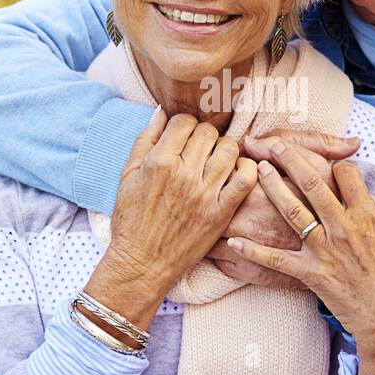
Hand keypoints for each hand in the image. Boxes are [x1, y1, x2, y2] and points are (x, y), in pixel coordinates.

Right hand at [95, 109, 257, 305]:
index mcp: (159, 162)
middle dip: (204, 136)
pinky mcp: (221, 212)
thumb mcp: (127, 176)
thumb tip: (161, 111)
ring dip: (225, 149)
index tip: (183, 138)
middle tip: (200, 150)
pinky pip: (245, 179)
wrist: (142, 263)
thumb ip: (145, 140)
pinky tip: (237, 171)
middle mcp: (183, 175)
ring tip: (216, 160)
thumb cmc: (131, 220)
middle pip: (208, 132)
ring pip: (229, 150)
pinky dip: (247, 169)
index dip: (184, 126)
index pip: (184, 122)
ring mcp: (205, 194)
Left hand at [205, 130, 359, 287]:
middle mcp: (343, 227)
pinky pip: (275, 260)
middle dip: (290, 160)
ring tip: (256, 169)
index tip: (320, 159)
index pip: (345, 174)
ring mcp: (325, 250)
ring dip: (271, 188)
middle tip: (273, 146)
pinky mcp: (311, 274)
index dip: (331, 163)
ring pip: (291, 211)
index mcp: (367, 213)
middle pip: (312, 183)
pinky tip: (234, 242)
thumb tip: (372, 193)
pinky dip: (253, 251)